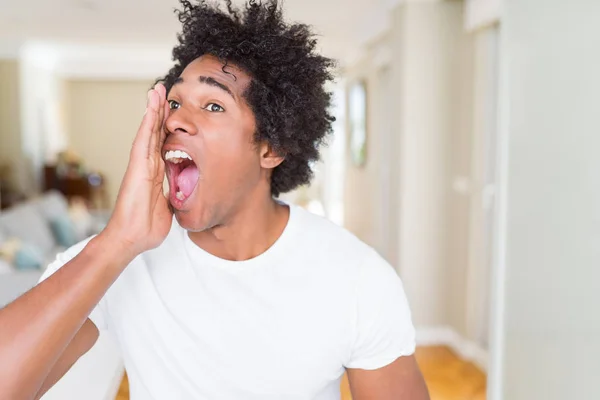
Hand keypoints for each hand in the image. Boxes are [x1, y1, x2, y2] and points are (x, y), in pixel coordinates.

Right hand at [102, 83, 172, 257]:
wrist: (130, 239)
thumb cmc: (146, 227)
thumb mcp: (168, 207)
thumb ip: (173, 195)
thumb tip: (183, 193)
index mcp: (155, 172)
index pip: (163, 143)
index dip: (167, 126)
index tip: (174, 111)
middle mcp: (147, 165)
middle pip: (155, 132)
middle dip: (160, 111)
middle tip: (164, 90)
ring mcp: (140, 165)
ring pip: (148, 131)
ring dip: (153, 109)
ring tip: (156, 89)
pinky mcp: (137, 167)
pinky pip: (144, 140)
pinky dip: (148, 122)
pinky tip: (152, 107)